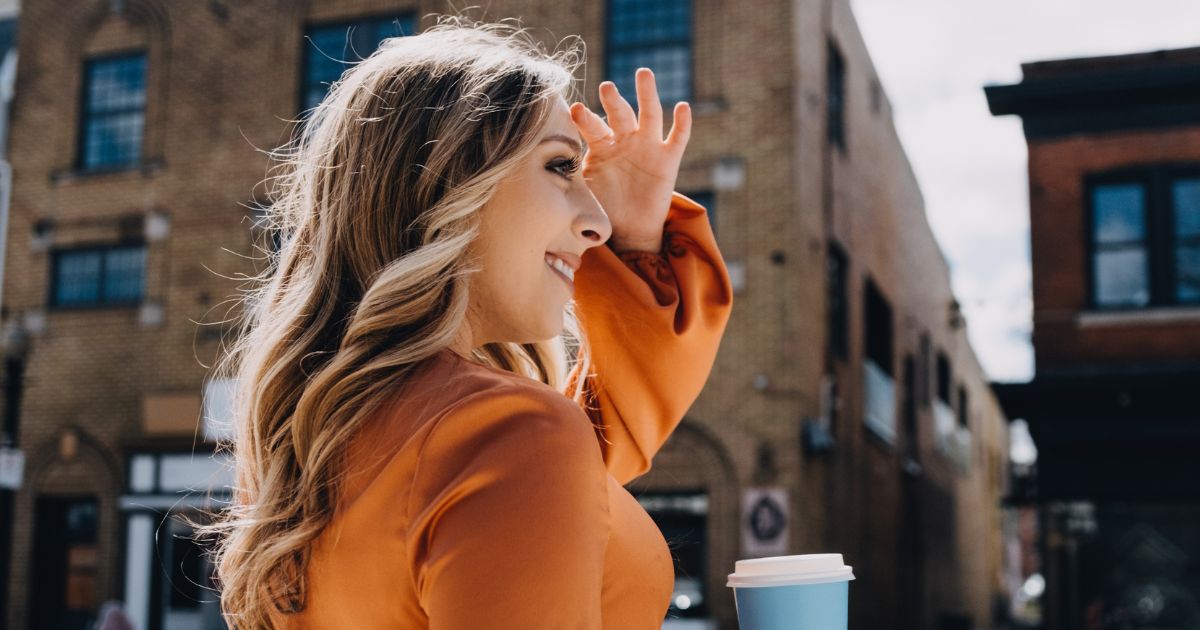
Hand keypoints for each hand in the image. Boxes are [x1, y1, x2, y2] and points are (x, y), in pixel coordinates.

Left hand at [569, 67, 691, 252]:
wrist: (629, 228)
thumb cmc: (603, 205)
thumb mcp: (584, 190)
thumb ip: (570, 176)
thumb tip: (543, 171)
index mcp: (602, 145)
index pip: (593, 127)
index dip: (585, 119)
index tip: (575, 110)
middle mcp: (625, 139)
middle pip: (620, 113)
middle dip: (613, 100)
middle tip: (606, 87)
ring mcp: (648, 146)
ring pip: (650, 115)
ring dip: (647, 94)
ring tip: (644, 73)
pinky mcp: (668, 159)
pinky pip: (677, 138)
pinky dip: (681, 123)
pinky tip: (682, 107)